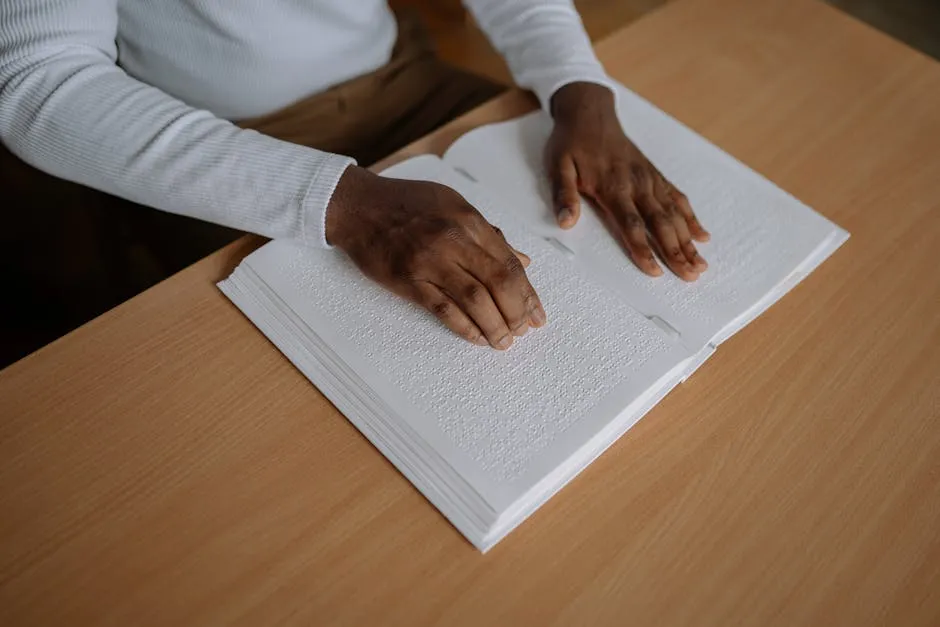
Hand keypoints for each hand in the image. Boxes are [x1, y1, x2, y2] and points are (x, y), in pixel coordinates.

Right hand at [325, 166, 545, 348]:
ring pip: (475, 300)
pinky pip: (443, 309)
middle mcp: (453, 240)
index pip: (509, 263)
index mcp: (469, 221)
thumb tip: (522, 260)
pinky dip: (465, 327)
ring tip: (504, 341)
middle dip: (517, 313)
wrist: (358, 206)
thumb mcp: (454, 206)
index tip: (538, 314)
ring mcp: (430, 261)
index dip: (528, 294)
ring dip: (495, 326)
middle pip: (498, 283)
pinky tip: (478, 338)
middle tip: (523, 330)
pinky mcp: (408, 280)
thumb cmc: (407, 204)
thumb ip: (489, 235)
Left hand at [547, 82, 709, 280]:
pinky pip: (678, 198)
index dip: (643, 249)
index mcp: (613, 186)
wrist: (590, 113)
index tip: (654, 271)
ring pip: (674, 214)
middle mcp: (637, 184)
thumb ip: (563, 194)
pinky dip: (691, 218)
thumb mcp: (558, 166)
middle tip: (690, 276)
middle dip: (676, 252)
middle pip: (661, 223)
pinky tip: (702, 236)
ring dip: (688, 241)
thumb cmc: (572, 142)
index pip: (631, 224)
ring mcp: (650, 179)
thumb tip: (565, 222)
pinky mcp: (655, 175)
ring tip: (700, 265)